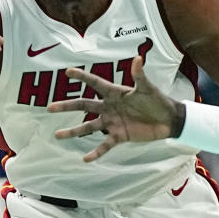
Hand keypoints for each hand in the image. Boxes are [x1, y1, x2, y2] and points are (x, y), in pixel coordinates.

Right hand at [48, 56, 179, 160]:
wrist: (168, 119)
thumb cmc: (157, 100)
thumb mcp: (147, 88)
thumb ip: (140, 75)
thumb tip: (138, 58)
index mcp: (115, 93)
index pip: (95, 83)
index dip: (82, 77)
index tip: (67, 72)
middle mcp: (109, 107)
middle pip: (84, 105)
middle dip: (67, 106)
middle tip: (49, 108)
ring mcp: (112, 122)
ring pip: (88, 126)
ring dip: (73, 131)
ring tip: (57, 135)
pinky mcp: (119, 136)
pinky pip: (105, 145)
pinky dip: (96, 152)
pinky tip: (85, 159)